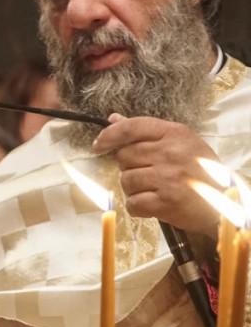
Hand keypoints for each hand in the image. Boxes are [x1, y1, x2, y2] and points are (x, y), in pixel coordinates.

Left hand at [93, 114, 221, 236]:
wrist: (228, 204)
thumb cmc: (202, 172)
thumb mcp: (182, 143)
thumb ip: (147, 132)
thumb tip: (113, 119)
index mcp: (175, 133)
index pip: (131, 127)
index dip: (109, 136)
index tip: (98, 146)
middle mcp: (170, 153)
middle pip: (124, 156)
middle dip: (129, 167)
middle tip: (148, 174)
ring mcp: (168, 178)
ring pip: (126, 180)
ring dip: (134, 188)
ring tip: (154, 190)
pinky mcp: (166, 202)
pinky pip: (133, 203)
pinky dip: (138, 207)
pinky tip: (154, 205)